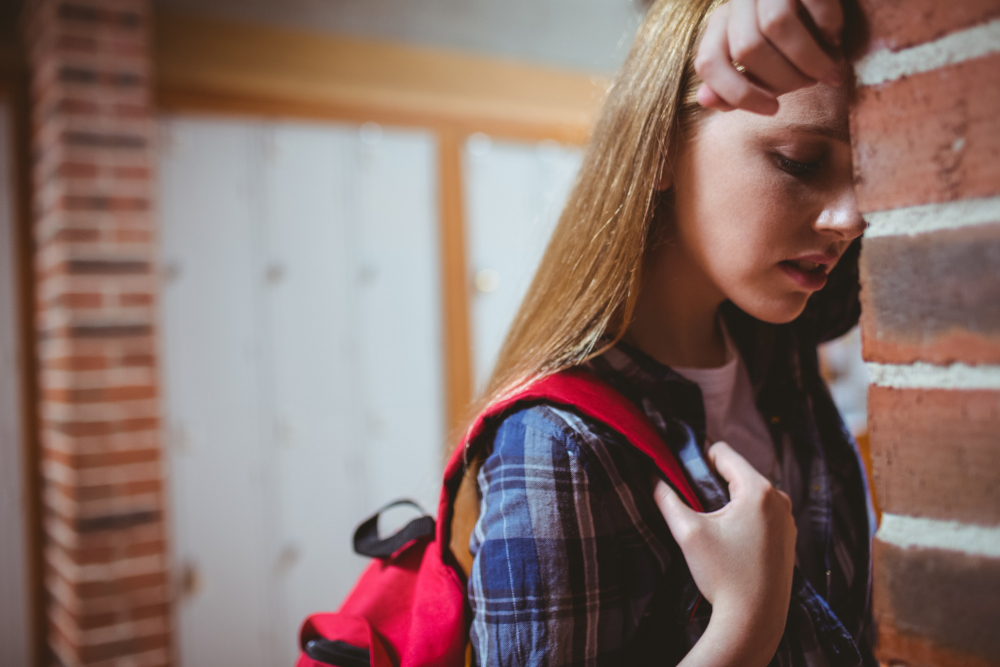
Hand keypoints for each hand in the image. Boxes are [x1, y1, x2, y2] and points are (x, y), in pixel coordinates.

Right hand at [653, 442, 795, 665]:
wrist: (754, 621)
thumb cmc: (724, 576)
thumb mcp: (689, 533)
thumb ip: (667, 499)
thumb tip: (654, 478)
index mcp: (758, 490)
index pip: (724, 452)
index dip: (699, 459)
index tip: (683, 476)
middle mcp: (780, 500)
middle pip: (738, 472)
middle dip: (713, 484)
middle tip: (695, 508)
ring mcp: (788, 520)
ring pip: (750, 494)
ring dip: (729, 502)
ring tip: (713, 529)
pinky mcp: (788, 539)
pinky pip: (762, 514)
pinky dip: (744, 519)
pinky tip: (731, 544)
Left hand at [694, 0, 844, 114]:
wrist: (828, 2)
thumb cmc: (796, 37)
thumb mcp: (763, 64)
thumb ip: (737, 85)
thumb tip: (704, 99)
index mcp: (722, 24)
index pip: (709, 63)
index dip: (739, 94)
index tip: (772, 109)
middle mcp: (739, 0)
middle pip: (747, 48)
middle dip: (785, 78)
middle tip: (811, 83)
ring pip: (775, 25)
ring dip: (810, 59)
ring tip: (830, 70)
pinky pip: (812, 1)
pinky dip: (828, 26)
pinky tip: (835, 37)